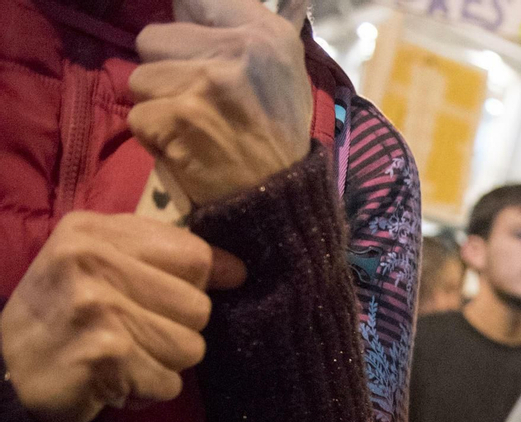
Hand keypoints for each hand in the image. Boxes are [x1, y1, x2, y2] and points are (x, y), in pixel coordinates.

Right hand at [0, 213, 244, 421]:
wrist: (4, 376)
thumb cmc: (60, 318)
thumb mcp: (95, 267)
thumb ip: (162, 258)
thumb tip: (238, 270)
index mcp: (91, 232)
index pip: (193, 254)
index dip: (200, 284)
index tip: (177, 300)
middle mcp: (91, 262)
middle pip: (199, 307)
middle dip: (176, 331)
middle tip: (130, 335)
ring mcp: (99, 307)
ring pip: (191, 347)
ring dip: (162, 364)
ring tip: (122, 357)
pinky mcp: (107, 355)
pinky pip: (170, 382)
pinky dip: (147, 391)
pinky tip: (112, 380)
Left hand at [129, 0, 312, 205]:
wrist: (281, 200)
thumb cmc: (277, 135)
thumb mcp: (279, 72)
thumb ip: (237, 31)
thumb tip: (185, 4)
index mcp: (267, 35)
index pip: (197, 1)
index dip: (188, 28)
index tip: (197, 53)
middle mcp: (239, 51)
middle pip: (153, 38)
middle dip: (166, 71)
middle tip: (198, 101)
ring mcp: (206, 84)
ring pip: (140, 79)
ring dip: (159, 107)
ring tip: (194, 128)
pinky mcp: (178, 118)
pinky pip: (138, 117)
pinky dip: (157, 139)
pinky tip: (188, 149)